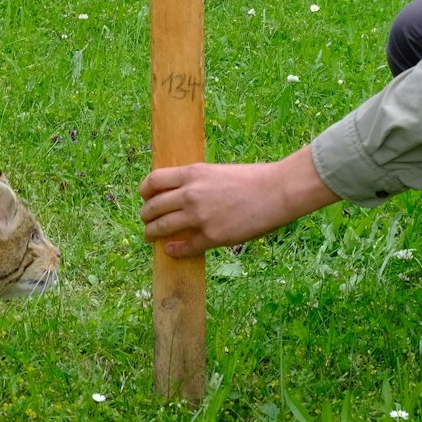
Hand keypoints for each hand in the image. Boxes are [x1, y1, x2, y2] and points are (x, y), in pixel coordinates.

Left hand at [138, 146, 339, 257]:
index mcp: (193, 173)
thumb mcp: (218, 171)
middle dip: (145, 215)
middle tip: (146, 220)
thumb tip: (182, 194)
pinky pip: (185, 247)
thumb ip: (198, 181)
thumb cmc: (253, 179)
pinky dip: (174, 250)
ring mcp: (200, 216)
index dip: (145, 191)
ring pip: (162, 227)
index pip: (154, 180)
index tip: (145, 197)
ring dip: (152, 233)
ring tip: (150, 236)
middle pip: (153, 206)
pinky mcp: (212, 236)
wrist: (277, 191)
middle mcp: (191, 194)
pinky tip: (172, 250)